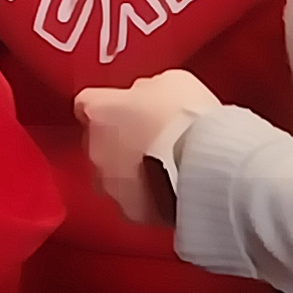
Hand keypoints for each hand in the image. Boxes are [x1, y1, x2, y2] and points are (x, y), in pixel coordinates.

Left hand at [79, 72, 221, 224]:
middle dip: (120, 140)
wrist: (205, 165)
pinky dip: (147, 196)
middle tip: (152, 137)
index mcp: (100, 111)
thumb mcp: (171, 82)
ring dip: (131, 170)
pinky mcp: (129, 211)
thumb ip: (147, 89)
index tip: (121, 107)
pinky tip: (170, 187)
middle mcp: (96, 149)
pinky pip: (133, 201)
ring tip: (164, 166)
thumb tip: (145, 97)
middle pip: (99, 141)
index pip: (86, 103)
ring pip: (112, 175)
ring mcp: (110, 184)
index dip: (106, 105)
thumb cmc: (187, 117)